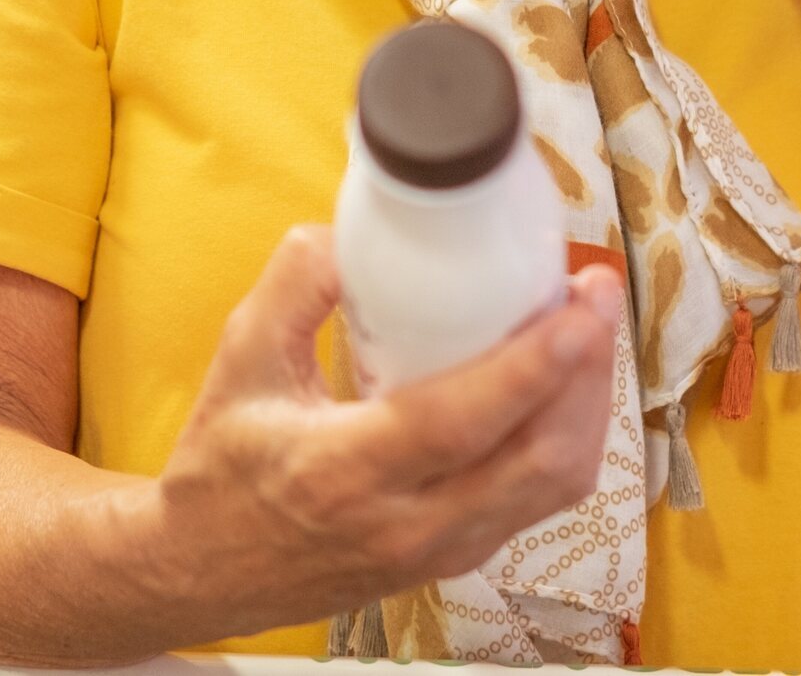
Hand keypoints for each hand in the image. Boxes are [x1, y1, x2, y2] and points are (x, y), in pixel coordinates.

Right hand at [147, 226, 621, 639]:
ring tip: (588, 331)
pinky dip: (563, 438)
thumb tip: (352, 232)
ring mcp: (440, 551)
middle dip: (587, 376)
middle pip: (538, 463)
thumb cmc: (222, 463)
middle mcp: (406, 524)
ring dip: (585, 407)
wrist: (203, 569)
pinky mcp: (457, 557)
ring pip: (552, 487)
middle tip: (597, 299)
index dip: (533, 366)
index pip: (460, 424)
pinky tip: (559, 384)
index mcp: (343, 471)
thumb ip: (293, 284)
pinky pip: (537, 500)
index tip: (580, 307)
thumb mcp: (240, 357)